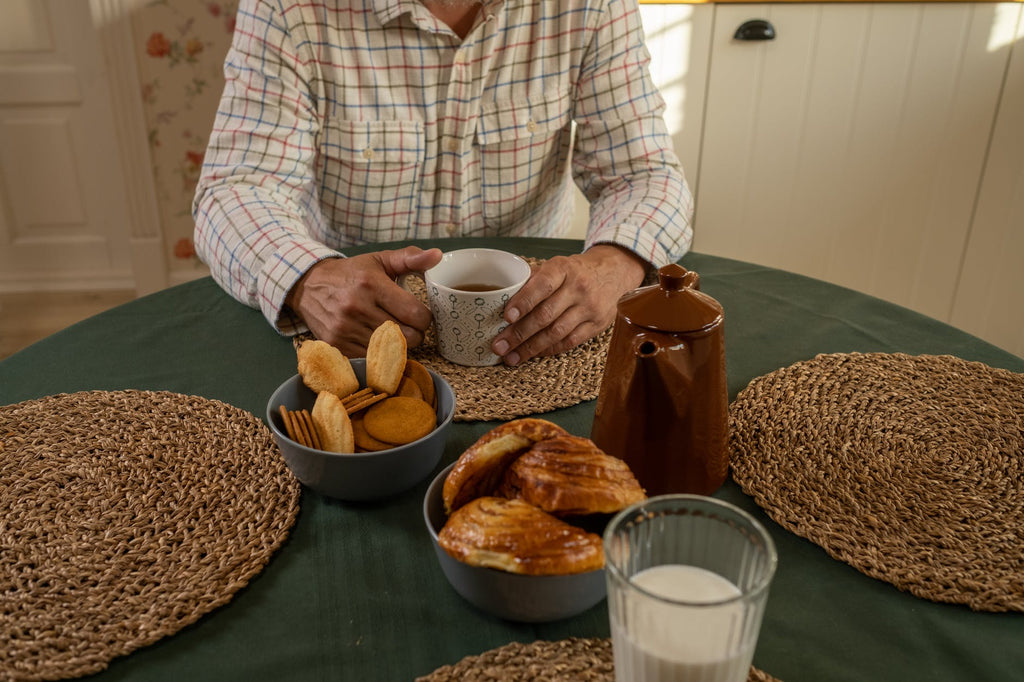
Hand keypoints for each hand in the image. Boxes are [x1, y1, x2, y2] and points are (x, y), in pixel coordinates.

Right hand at [285, 246, 442, 356]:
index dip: (425, 318)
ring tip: (392, 331)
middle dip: (415, 333)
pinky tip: (376, 340)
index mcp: (372, 284)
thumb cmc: (351, 273)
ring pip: (391, 351)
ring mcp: (345, 329)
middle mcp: (357, 307)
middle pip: (408, 337)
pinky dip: (378, 353)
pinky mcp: (336, 345)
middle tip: (408, 325)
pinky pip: (371, 358)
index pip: (416, 314)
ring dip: (398, 345)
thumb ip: (410, 258)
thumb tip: (438, 255)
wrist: (308, 286)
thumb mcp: (379, 260)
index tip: (420, 314)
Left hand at [491, 245, 645, 365]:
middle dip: (519, 333)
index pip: (543, 286)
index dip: (524, 302)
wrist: (612, 273)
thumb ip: (533, 281)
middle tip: (499, 346)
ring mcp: (589, 308)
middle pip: (546, 314)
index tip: (507, 317)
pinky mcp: (597, 324)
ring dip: (530, 348)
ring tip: (511, 357)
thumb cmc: (575, 271)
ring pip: (556, 332)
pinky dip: (548, 350)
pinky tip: (532, 354)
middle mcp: (578, 288)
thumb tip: (503, 301)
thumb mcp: (556, 266)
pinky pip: (569, 342)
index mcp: (564, 268)